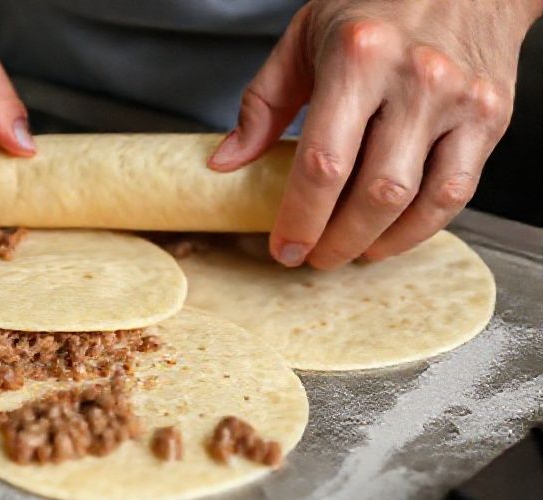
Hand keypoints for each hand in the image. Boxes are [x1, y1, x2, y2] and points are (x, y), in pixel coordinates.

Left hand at [209, 0, 541, 268]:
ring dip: (378, 242)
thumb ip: (263, 103)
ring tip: (349, 251)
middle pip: (373, 191)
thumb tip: (226, 162)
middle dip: (336, 239)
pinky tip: (392, 234)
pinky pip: (458, 192)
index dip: (300, 218)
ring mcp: (459, 100)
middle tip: (313, 256)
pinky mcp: (491, 117)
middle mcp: (415, 78)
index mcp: (359, 56)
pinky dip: (421, 227)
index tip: (283, 247)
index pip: (324, 161)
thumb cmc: (377, 4)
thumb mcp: (304, 38)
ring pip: (419, 200)